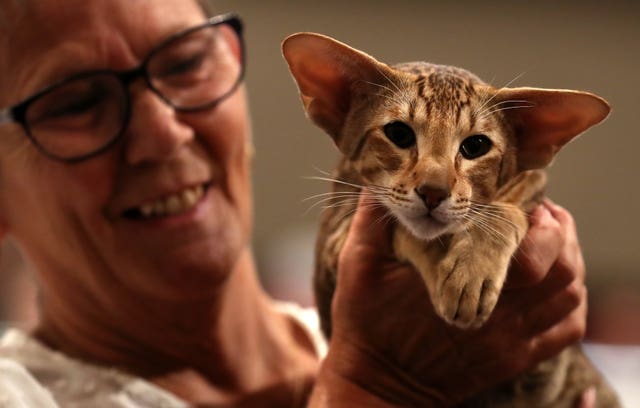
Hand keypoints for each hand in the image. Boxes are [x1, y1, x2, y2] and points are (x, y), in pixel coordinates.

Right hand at [309, 193, 586, 406]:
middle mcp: (497, 317)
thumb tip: (378, 181)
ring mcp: (510, 341)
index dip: (539, 221)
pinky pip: (565, 330)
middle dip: (560, 233)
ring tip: (548, 240)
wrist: (378, 383)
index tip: (526, 200)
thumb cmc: (368, 324)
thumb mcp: (359, 266)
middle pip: (561, 272)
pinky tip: (552, 282)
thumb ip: (372, 219)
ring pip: (569, 298)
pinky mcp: (513, 358)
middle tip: (541, 214)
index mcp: (461, 289)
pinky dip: (570, 301)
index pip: (527, 252)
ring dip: (568, 262)